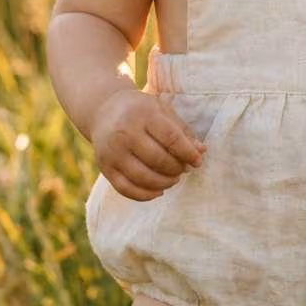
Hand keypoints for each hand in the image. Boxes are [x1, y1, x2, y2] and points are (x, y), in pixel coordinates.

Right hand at [90, 88, 205, 200]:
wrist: (103, 110)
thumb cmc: (140, 110)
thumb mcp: (162, 110)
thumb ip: (182, 131)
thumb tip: (201, 152)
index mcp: (143, 115)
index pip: (171, 138)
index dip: (188, 153)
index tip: (198, 161)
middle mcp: (125, 133)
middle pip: (158, 159)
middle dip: (176, 169)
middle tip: (184, 169)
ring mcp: (113, 152)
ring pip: (143, 177)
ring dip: (164, 183)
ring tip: (173, 179)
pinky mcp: (105, 167)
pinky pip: (126, 189)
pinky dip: (145, 195)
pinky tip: (158, 191)